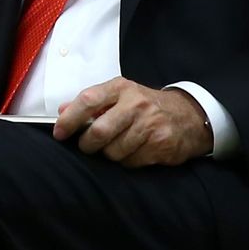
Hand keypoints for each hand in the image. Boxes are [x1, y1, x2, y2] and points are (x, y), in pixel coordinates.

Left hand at [54, 77, 211, 166]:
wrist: (188, 116)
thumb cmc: (145, 106)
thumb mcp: (119, 95)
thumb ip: (91, 103)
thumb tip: (61, 110)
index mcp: (121, 88)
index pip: (88, 100)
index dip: (69, 119)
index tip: (59, 133)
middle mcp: (136, 104)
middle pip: (100, 131)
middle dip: (87, 144)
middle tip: (86, 147)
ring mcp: (151, 124)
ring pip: (114, 151)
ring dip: (108, 154)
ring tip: (115, 147)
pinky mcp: (161, 144)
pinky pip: (131, 162)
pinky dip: (126, 161)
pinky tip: (133, 151)